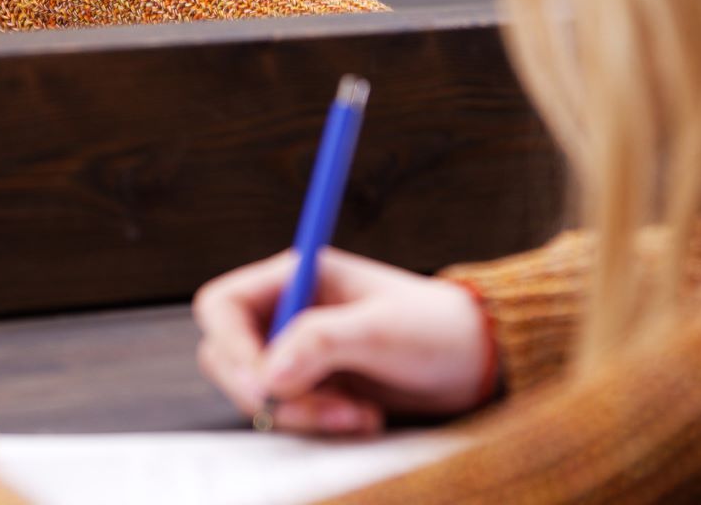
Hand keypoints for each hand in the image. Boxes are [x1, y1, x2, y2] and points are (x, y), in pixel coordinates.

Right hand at [194, 248, 495, 435]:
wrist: (477, 361)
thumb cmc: (435, 327)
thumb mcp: (380, 329)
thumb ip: (320, 342)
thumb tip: (269, 372)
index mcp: (296, 276)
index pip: (223, 306)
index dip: (231, 344)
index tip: (262, 381)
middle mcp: (289, 311)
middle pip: (232, 356)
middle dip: (269, 390)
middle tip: (317, 408)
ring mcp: (300, 351)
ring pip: (259, 392)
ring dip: (300, 414)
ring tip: (356, 413)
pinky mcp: (316, 385)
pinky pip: (288, 413)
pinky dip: (316, 424)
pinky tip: (360, 417)